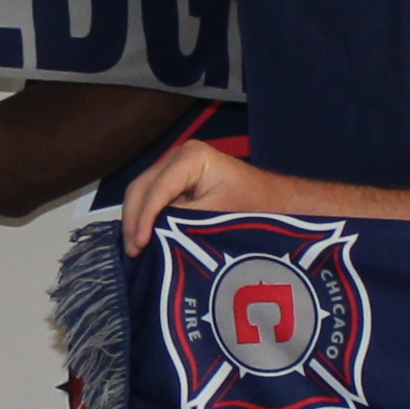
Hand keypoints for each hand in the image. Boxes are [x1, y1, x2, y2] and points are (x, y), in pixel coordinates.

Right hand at [120, 136, 267, 250]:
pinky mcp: (175, 182)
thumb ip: (183, 222)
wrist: (277, 202)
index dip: (145, 217)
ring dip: (135, 221)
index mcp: (192, 157)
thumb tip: (151, 235)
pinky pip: (151, 199)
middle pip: (142, 187)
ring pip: (141, 193)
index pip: (158, 188)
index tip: (140, 246)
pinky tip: (142, 241)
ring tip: (135, 251)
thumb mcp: (218, 216)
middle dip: (134, 220)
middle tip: (133, 252)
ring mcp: (174, 168)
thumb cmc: (254, 206)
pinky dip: (144, 219)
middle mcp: (177, 156)